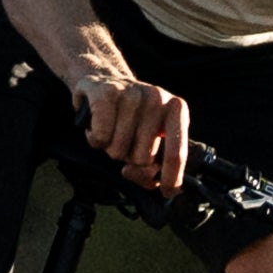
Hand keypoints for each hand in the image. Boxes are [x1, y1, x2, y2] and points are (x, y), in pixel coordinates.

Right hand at [64, 56, 189, 192]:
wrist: (104, 80)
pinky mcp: (106, 93)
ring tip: (112, 131)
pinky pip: (101, 138)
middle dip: (130, 158)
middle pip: (142, 158)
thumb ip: (153, 167)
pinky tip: (98, 127)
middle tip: (126, 141)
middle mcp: (157, 98)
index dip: (171, 177)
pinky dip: (95, 140)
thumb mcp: (149, 139)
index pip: (176, 152)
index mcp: (176, 109)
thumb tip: (151, 180)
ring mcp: (132, 94)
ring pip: (119, 150)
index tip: (167, 192)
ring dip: (111, 148)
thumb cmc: (130, 117)